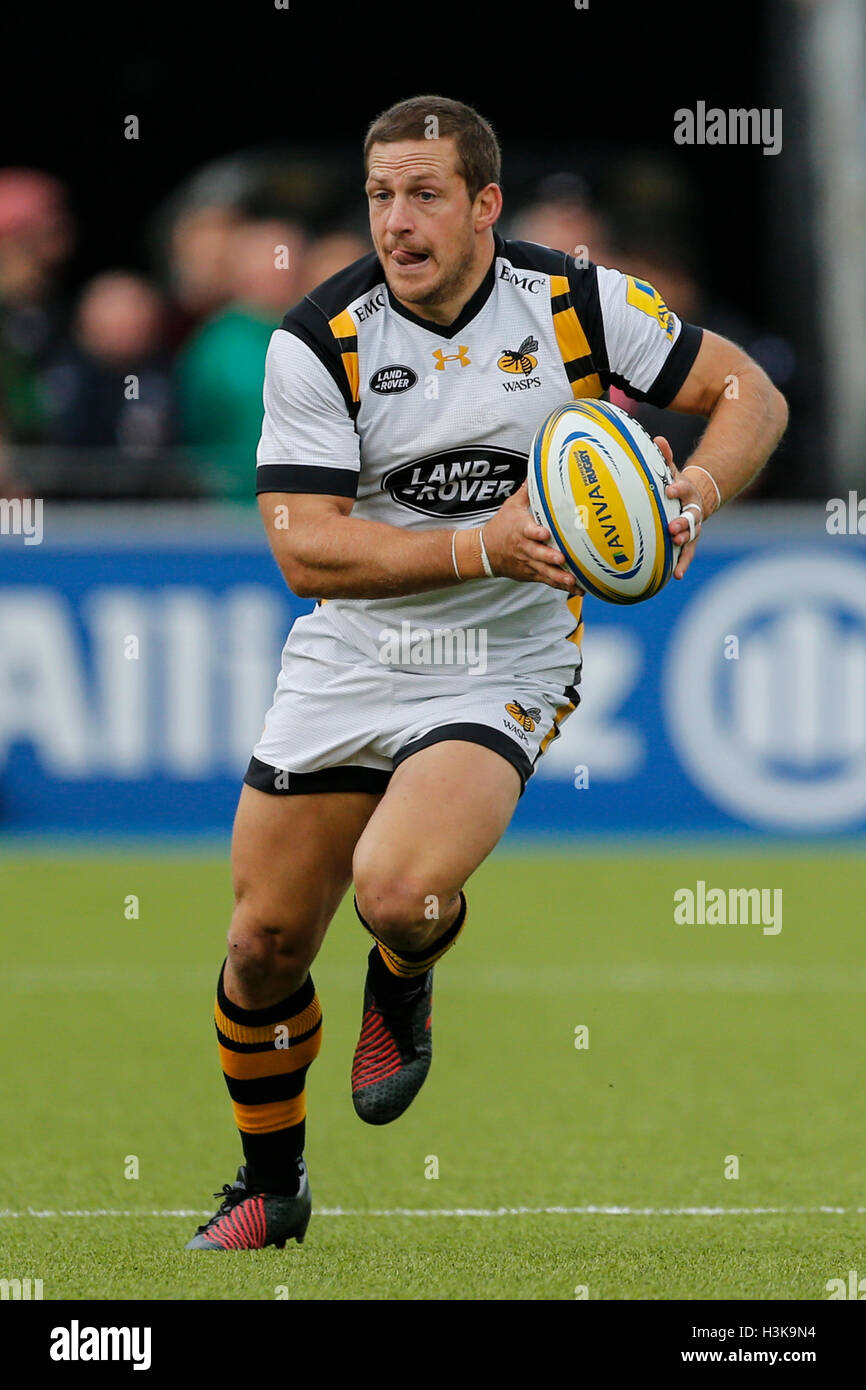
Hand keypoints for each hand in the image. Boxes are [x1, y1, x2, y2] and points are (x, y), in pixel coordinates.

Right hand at [482, 481, 580, 592]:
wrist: (484, 552)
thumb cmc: (501, 526)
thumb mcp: (511, 506)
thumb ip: (527, 491)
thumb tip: (538, 469)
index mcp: (520, 530)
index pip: (527, 531)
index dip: (535, 533)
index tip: (543, 533)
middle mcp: (525, 548)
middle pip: (538, 554)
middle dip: (549, 558)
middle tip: (561, 559)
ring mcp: (528, 563)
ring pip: (544, 571)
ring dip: (558, 577)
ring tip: (572, 581)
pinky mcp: (532, 574)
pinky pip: (548, 581)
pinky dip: (562, 587)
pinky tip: (577, 590)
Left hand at [656, 436, 703, 579]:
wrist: (696, 499)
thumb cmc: (675, 485)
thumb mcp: (670, 470)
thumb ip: (664, 457)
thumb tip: (657, 439)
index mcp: (686, 492)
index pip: (682, 488)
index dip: (677, 488)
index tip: (668, 489)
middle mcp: (692, 510)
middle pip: (690, 516)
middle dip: (683, 522)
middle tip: (673, 527)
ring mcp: (693, 527)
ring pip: (692, 535)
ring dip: (684, 541)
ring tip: (677, 545)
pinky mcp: (690, 542)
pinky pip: (687, 554)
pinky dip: (682, 564)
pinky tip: (676, 576)